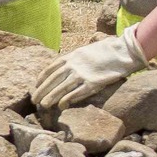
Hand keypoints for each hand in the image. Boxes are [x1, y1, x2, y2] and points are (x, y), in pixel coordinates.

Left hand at [32, 25, 149, 110]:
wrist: (122, 52)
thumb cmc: (106, 50)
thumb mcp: (85, 50)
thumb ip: (75, 58)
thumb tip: (67, 66)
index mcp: (71, 56)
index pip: (51, 68)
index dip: (42, 78)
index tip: (36, 86)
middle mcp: (73, 65)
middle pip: (53, 80)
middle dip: (42, 90)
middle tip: (34, 101)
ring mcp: (82, 74)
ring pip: (62, 88)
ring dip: (51, 97)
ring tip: (43, 106)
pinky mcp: (93, 84)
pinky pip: (77, 93)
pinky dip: (68, 100)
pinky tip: (62, 106)